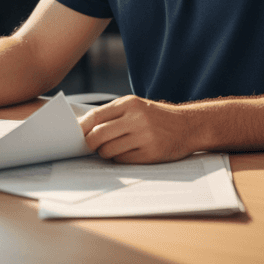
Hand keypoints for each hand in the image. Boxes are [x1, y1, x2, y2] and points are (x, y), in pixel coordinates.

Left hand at [78, 95, 194, 163]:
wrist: (188, 125)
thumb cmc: (155, 116)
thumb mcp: (136, 106)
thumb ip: (112, 114)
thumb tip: (83, 126)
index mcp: (129, 103)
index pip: (95, 116)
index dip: (81, 127)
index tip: (75, 134)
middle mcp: (136, 119)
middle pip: (98, 135)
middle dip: (90, 143)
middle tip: (92, 145)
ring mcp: (144, 137)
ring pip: (108, 150)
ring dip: (104, 152)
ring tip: (112, 148)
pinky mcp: (150, 153)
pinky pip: (122, 160)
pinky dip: (119, 158)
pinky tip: (126, 152)